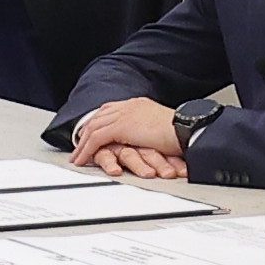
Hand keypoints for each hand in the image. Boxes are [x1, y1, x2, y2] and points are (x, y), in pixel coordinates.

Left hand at [70, 96, 189, 180]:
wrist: (187, 130)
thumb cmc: (182, 133)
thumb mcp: (162, 129)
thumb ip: (150, 131)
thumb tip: (149, 139)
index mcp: (139, 104)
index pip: (112, 110)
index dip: (100, 122)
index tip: (92, 132)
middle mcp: (129, 106)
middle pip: (99, 117)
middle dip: (86, 132)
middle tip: (78, 146)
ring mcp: (124, 114)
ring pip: (94, 127)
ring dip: (83, 144)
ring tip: (77, 157)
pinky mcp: (121, 127)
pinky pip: (96, 139)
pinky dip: (87, 150)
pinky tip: (82, 160)